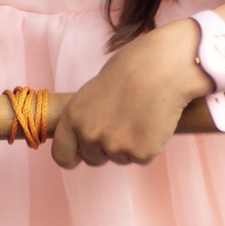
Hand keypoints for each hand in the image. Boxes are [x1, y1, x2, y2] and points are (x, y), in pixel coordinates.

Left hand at [51, 21, 208, 168]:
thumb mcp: (96, 90)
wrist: (163, 67)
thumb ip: (89, 115)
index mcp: (74, 116)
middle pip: (94, 159)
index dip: (71, 157)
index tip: (79, 158)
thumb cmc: (133, 68)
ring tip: (142, 115)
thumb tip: (91, 132)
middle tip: (124, 124)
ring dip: (130, 144)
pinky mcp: (141, 153)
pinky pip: (143, 157)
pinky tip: (155, 121)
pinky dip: (150, 144)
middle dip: (106, 148)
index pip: (61, 154)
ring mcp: (116, 147)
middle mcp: (90, 135)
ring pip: (121, 158)